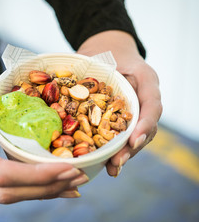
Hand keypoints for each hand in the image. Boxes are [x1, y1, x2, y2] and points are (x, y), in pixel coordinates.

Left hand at [77, 30, 162, 176]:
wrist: (108, 52)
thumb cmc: (107, 52)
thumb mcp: (105, 54)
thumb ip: (97, 72)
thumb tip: (70, 89)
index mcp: (146, 83)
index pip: (151, 106)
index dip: (144, 125)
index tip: (133, 141)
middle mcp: (144, 100)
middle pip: (144, 128)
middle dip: (130, 148)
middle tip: (117, 162)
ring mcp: (134, 112)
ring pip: (134, 136)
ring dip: (123, 154)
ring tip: (112, 169)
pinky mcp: (122, 120)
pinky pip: (121, 136)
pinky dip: (114, 151)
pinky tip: (105, 165)